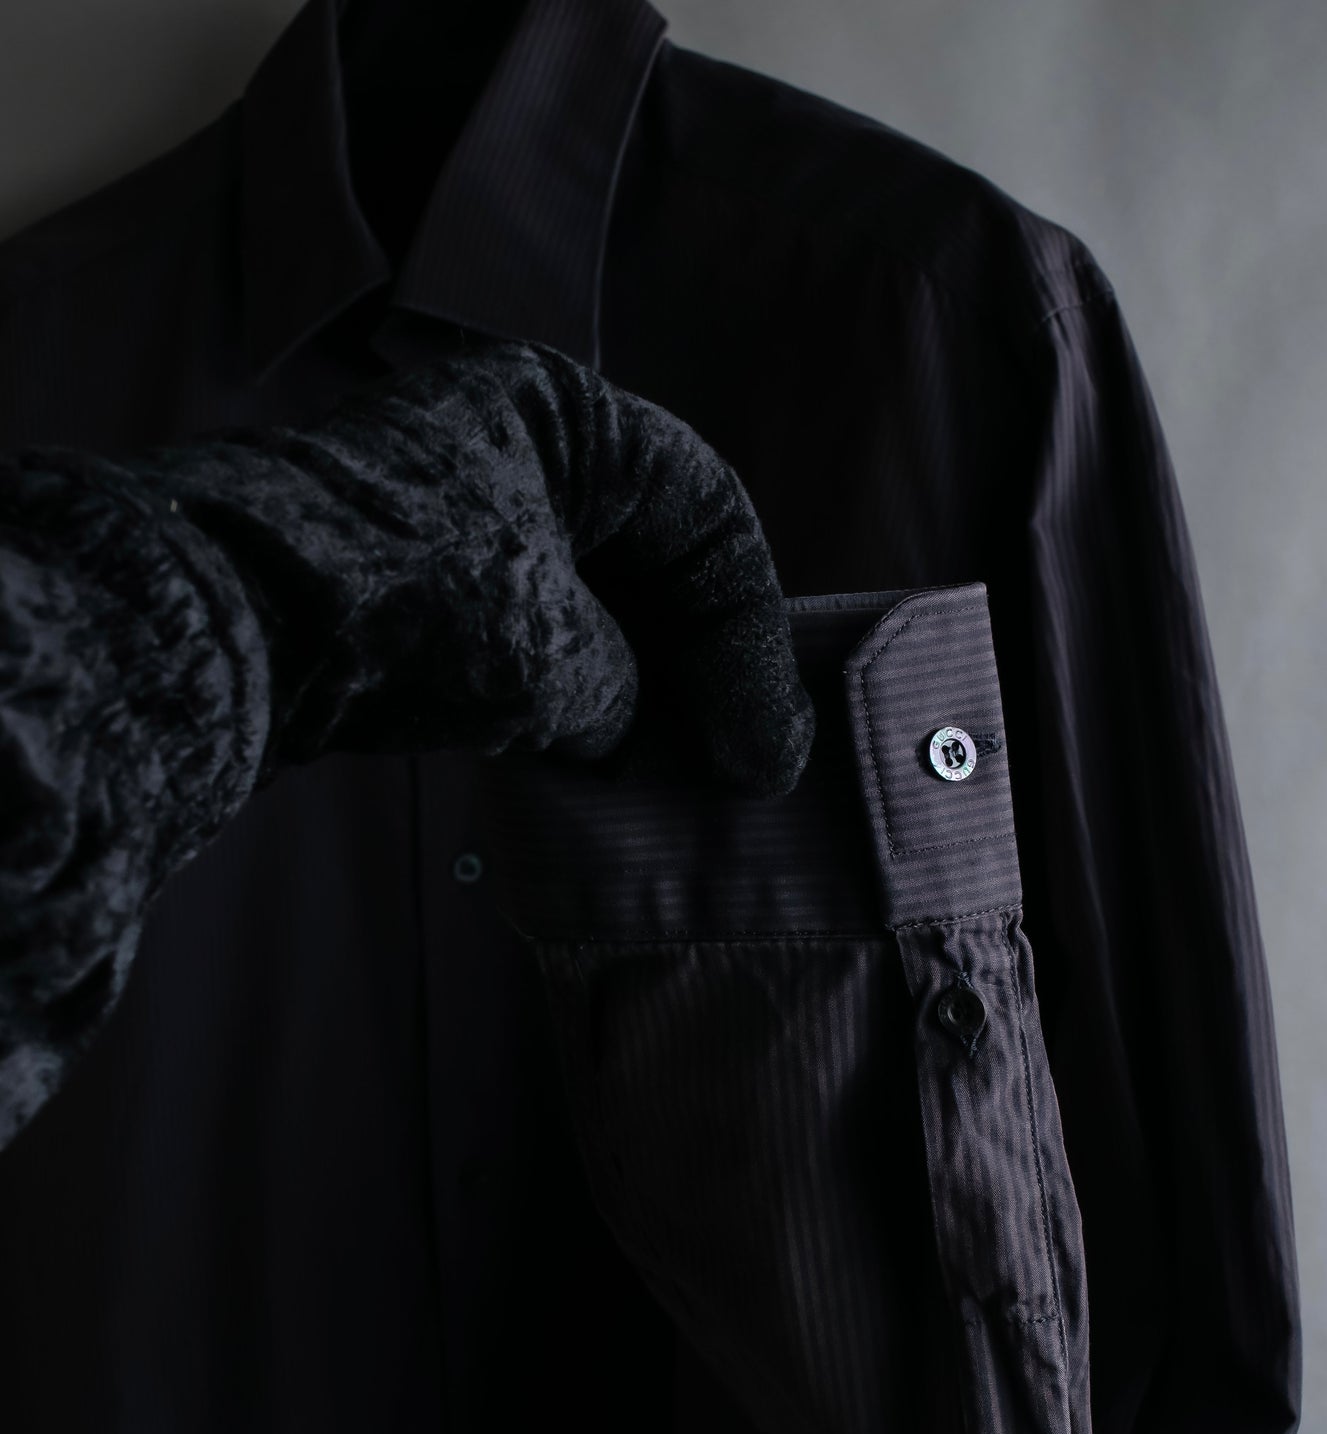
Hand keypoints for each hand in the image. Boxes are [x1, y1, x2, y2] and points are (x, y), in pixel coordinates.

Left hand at [150, 339, 816, 796]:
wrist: (218, 635)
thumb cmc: (409, 604)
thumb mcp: (558, 649)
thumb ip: (626, 686)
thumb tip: (636, 729)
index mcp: (562, 412)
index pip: (707, 511)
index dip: (750, 634)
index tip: (764, 745)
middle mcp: (513, 447)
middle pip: (652, 559)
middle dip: (701, 669)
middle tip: (739, 774)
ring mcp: (460, 515)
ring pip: (593, 604)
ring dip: (643, 694)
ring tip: (679, 785)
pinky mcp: (414, 587)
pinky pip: (531, 636)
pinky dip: (575, 699)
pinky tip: (603, 766)